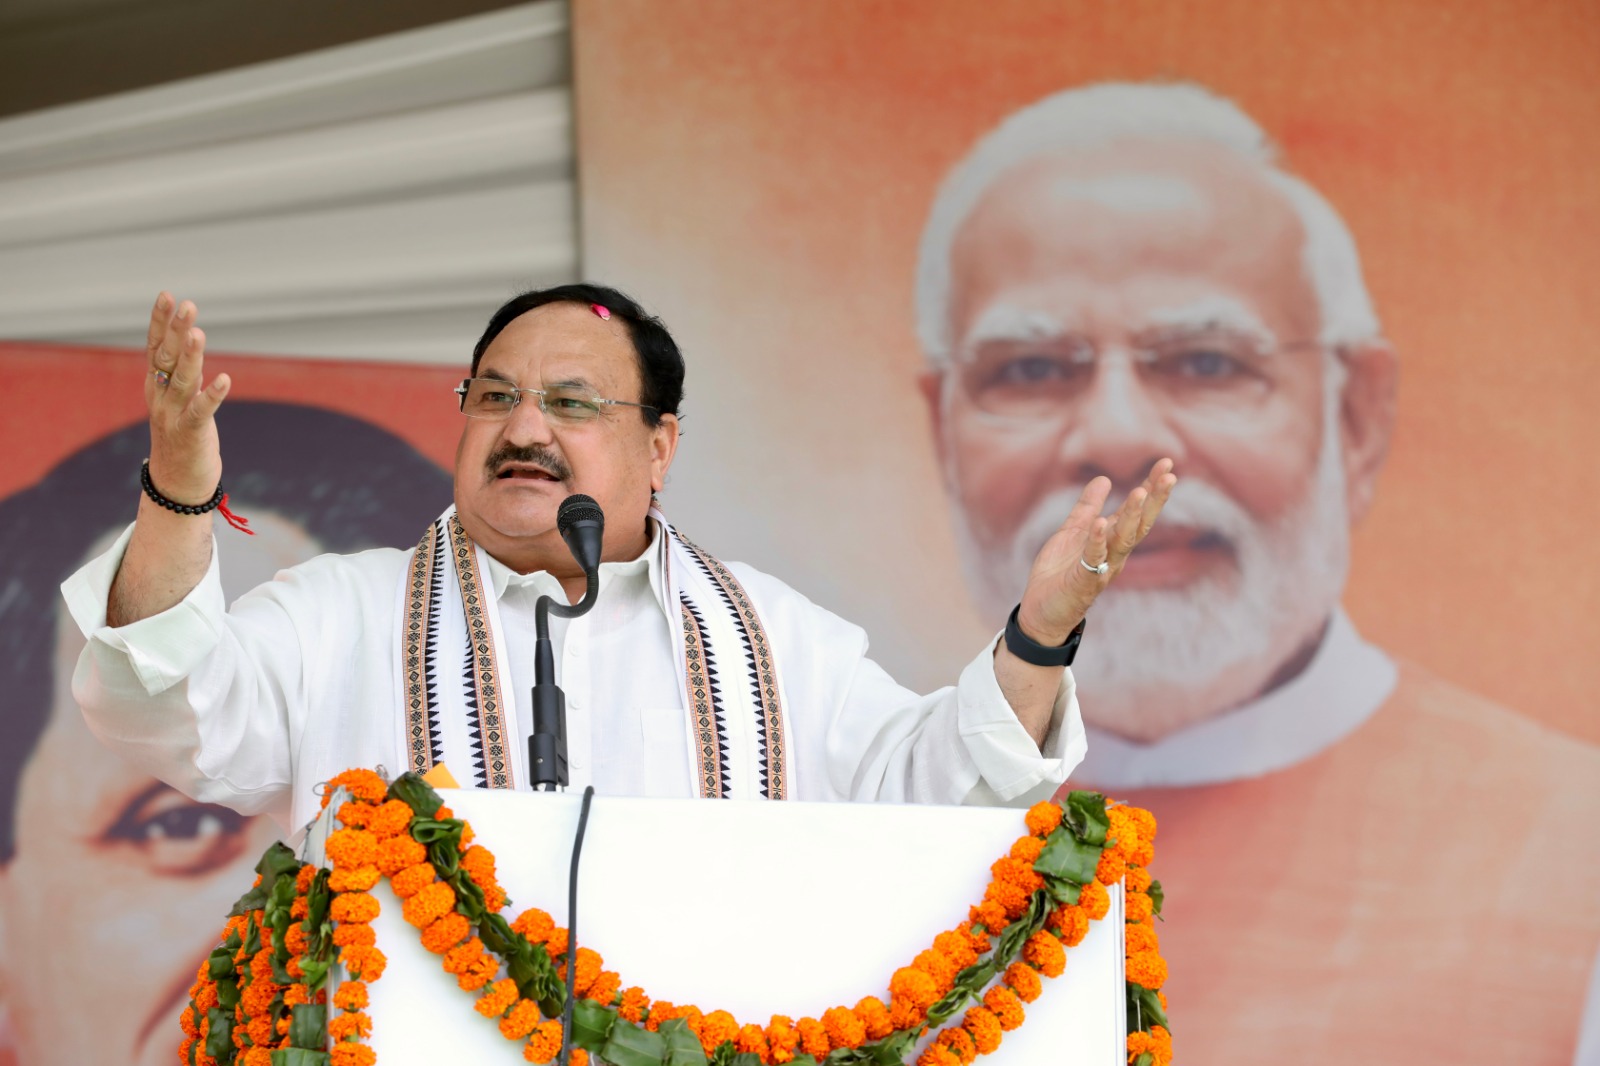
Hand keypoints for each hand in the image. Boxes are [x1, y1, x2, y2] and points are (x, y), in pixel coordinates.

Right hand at [144, 292, 229, 503]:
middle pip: (166, 358)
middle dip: (176, 330)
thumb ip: (183, 376)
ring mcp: (173, 415)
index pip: (155, 347)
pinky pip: (201, 411)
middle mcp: (160, 397)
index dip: (160, 322)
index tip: (167, 295)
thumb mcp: (180, 401)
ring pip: (181, 380)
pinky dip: (212, 395)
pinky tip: (224, 379)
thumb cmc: (182, 437)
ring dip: (190, 356)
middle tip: (186, 304)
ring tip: (199, 333)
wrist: (176, 484)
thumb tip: (190, 347)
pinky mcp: (190, 434)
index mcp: (155, 386)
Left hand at [1015, 459, 1176, 645]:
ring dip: (1132, 517)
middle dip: (1156, 499)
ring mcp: (1102, 569)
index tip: (1166, 463)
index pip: (1137, 511)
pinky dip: (1097, 541)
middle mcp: (1114, 555)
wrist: (1041, 612)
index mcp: (1112, 541)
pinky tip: (1101, 523)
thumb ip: (1088, 507)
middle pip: (1141, 524)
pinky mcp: (1083, 583)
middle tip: (1170, 474)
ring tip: (1139, 491)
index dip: (1151, 487)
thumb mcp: (1072, 532)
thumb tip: (1104, 478)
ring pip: (1123, 541)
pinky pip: (1093, 560)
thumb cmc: (1059, 574)